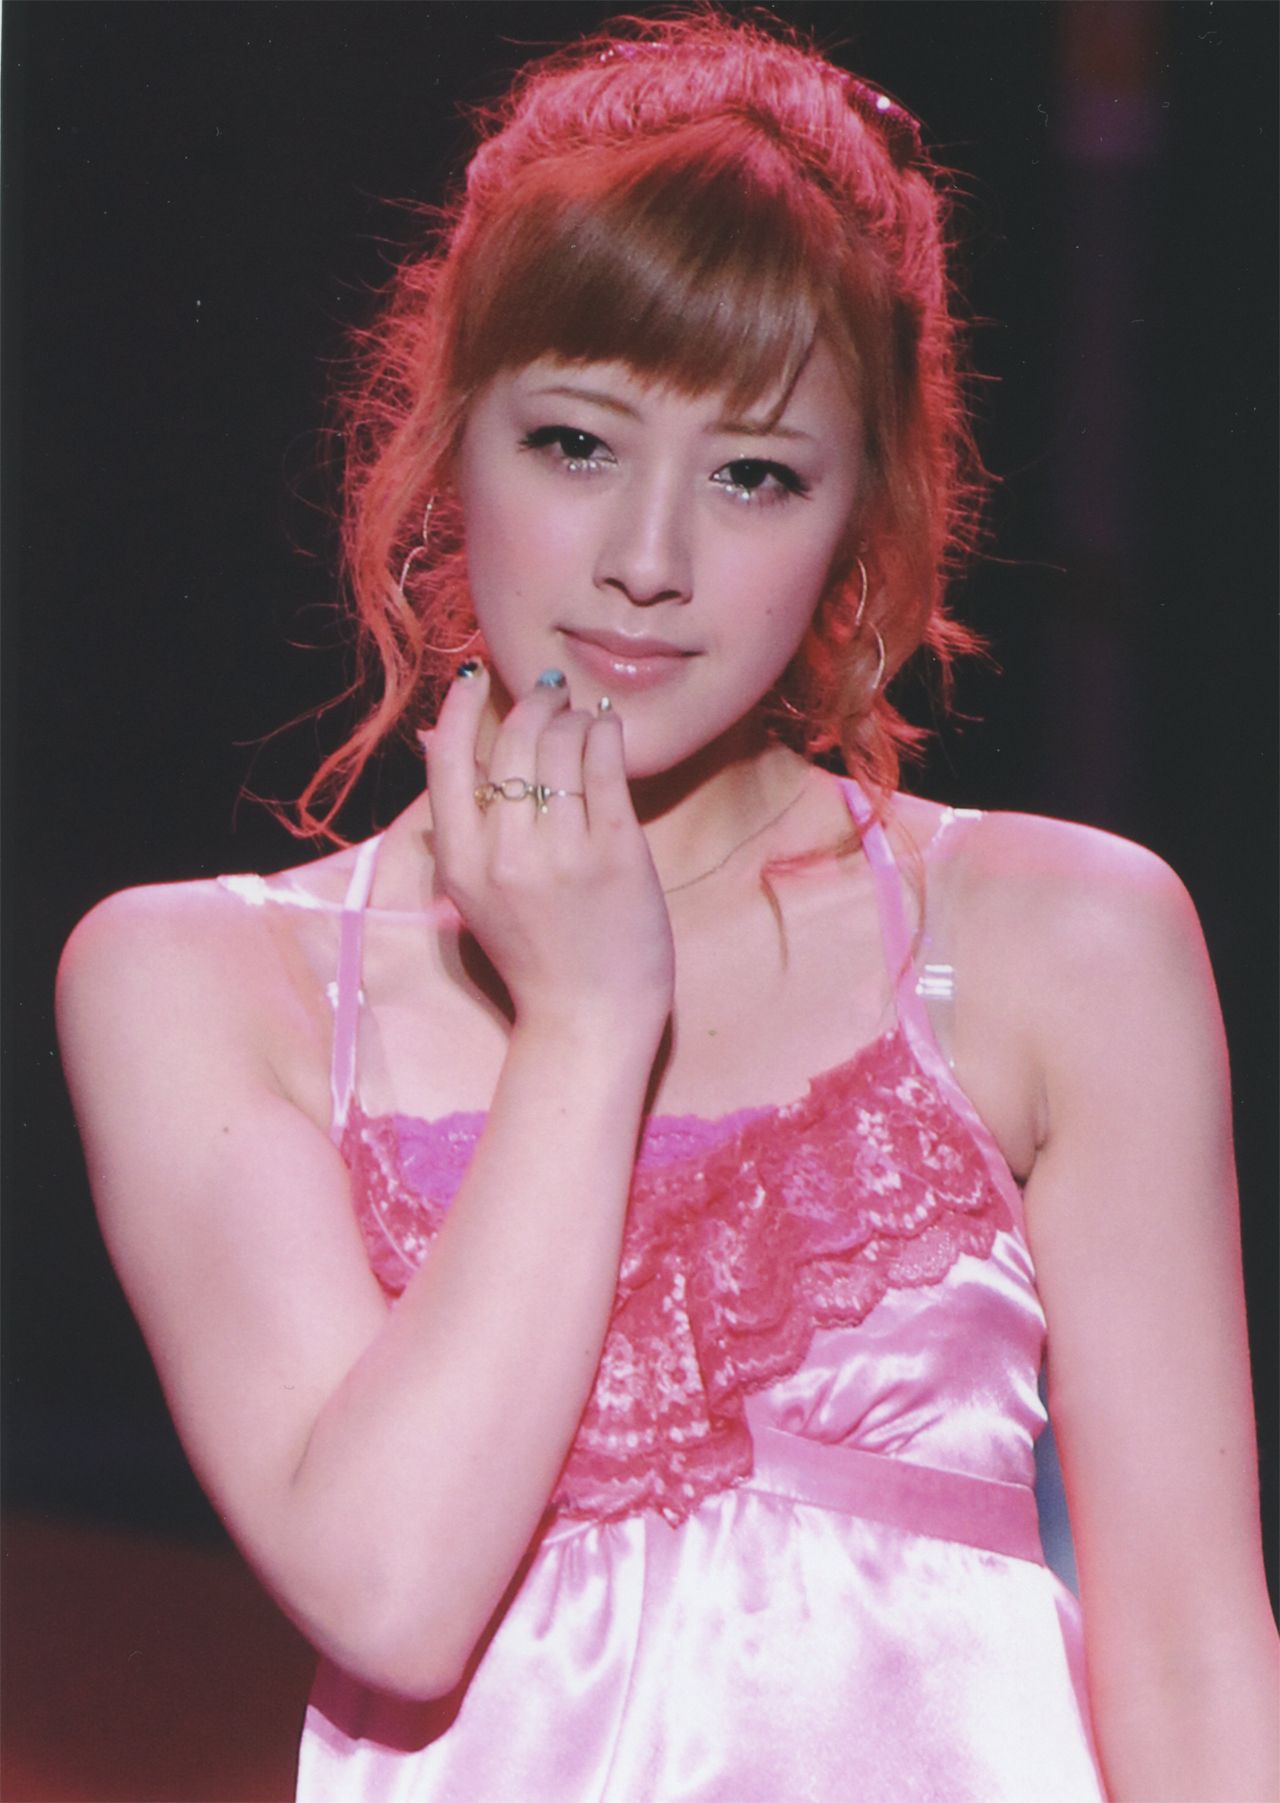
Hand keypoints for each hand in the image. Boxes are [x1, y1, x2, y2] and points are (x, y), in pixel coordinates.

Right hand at [425, 665, 674, 1040]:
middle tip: (551, 689)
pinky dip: (605, 736)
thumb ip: (456, 823)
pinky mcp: (615, 855)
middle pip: (512, 742)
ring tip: (582, 716)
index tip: (474, 676)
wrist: (587, 1017)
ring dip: (572, 717)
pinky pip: (606, 769)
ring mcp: (562, 855)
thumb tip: (430, 740)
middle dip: (533, 701)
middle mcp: (505, 854)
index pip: (447, 759)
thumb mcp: (471, 893)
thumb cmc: (533, 954)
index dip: (458, 707)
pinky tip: (607, 731)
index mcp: (460, 863)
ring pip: (560, 746)